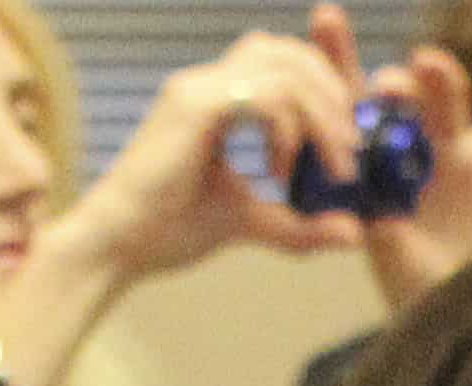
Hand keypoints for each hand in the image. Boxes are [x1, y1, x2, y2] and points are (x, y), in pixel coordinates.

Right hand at [55, 9, 376, 285]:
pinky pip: (264, 96)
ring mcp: (198, 88)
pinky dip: (290, 129)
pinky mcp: (195, 106)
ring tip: (331, 164)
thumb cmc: (168, 231)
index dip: (323, 92)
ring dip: (321, 113)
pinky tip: (282, 171)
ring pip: (284, 68)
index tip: (343, 146)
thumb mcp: (247, 222)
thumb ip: (298, 225)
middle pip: (289, 53)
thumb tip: (354, 234)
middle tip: (348, 151)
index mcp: (214, 97)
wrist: (116, 246)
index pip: (282, 64)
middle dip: (332, 94)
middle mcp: (205, 81)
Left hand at [362, 38, 471, 304]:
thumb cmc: (418, 297)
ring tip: (427, 67)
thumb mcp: (383, 254)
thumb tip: (359, 194)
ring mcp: (453, 151)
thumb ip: (374, 217)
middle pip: (399, 94)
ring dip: (438, 74)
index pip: (346, 102)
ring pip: (447, 94)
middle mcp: (407, 150)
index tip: (326, 20)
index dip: (337, 59)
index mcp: (367, 165)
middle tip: (386, 92)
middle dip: (392, 83)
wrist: (469, 320)